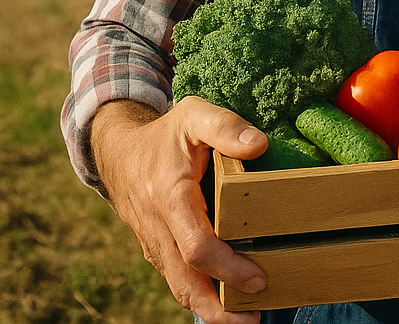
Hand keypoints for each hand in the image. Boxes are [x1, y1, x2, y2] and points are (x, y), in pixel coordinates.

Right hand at [91, 97, 269, 323]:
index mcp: (170, 198)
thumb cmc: (166, 134)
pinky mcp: (158, 250)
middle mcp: (159, 228)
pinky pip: (177, 279)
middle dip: (218, 306)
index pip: (196, 246)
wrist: (120, 152)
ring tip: (246, 321)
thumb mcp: (194, 116)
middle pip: (186, 280)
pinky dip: (200, 296)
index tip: (258, 279)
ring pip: (179, 286)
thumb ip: (225, 126)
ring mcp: (156, 243)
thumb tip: (258, 145)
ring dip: (210, 309)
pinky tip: (227, 304)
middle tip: (254, 319)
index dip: (227, 267)